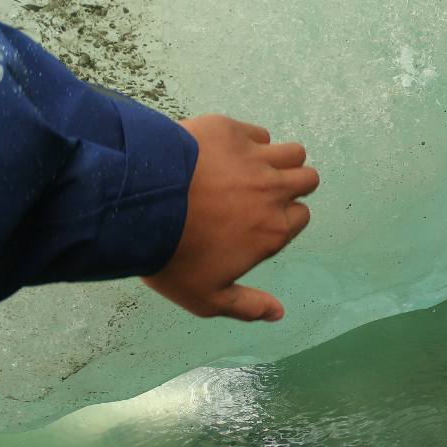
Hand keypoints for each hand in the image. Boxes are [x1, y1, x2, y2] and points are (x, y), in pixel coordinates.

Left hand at [142, 114, 318, 321]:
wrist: (139, 204)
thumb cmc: (171, 255)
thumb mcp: (206, 297)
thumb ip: (247, 306)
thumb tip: (278, 313)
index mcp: (274, 230)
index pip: (302, 215)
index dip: (285, 217)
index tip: (261, 220)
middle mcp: (273, 191)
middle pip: (308, 178)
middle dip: (293, 184)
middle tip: (263, 191)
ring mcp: (254, 158)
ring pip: (293, 152)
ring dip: (282, 159)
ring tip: (255, 168)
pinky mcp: (231, 133)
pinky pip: (257, 133)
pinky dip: (249, 142)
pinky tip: (225, 154)